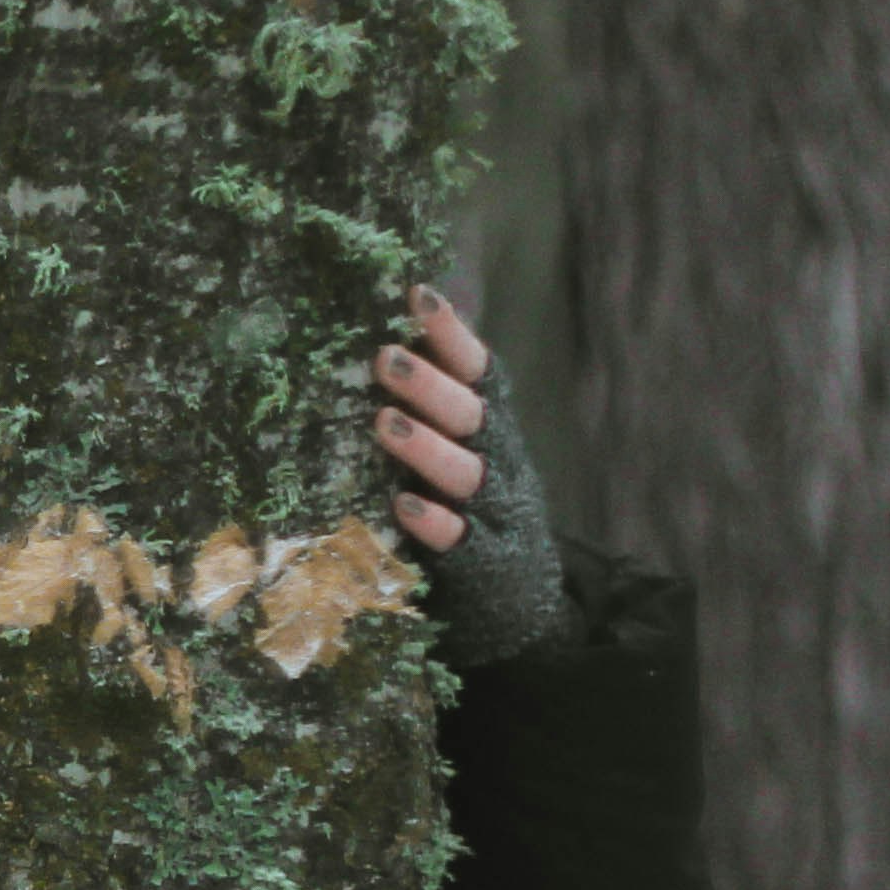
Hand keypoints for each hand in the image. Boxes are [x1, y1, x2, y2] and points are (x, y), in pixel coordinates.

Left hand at [371, 283, 491, 553]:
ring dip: (426, 448)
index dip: (451, 333)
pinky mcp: (481, 561)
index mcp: (489, 425)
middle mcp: (497, 459)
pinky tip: (404, 506)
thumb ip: (428, 403)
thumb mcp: (455, 446)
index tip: (418, 295)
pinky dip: (435, 521)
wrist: (516, 594)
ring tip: (384, 423)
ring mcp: (493, 511)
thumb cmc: (465, 502)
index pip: (475, 370)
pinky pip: (459, 538)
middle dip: (431, 384)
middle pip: (471, 415)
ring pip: (466, 473)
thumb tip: (373, 339)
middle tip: (384, 357)